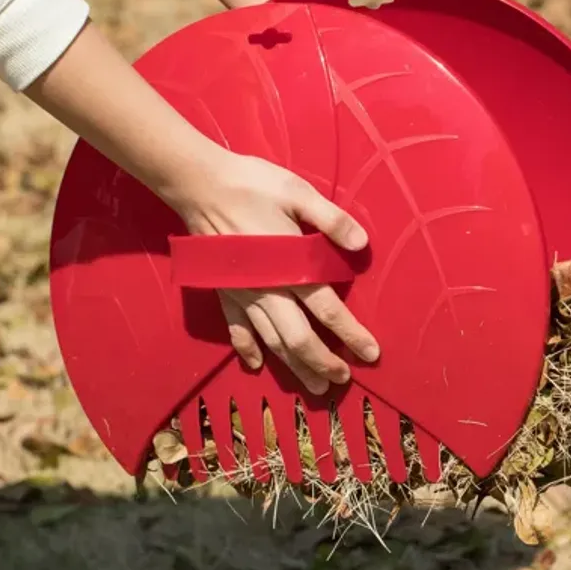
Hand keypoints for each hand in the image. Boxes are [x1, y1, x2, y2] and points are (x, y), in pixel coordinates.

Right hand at [173, 150, 379, 394]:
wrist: (199, 184)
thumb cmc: (252, 185)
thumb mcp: (298, 192)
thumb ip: (331, 220)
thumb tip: (361, 244)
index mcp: (290, 267)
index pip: (327, 310)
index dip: (351, 334)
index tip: (371, 355)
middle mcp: (267, 289)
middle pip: (298, 338)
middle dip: (322, 363)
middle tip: (341, 380)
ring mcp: (242, 294)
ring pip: (271, 341)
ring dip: (293, 366)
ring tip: (313, 385)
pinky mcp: (223, 291)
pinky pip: (236, 329)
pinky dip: (246, 348)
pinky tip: (255, 364)